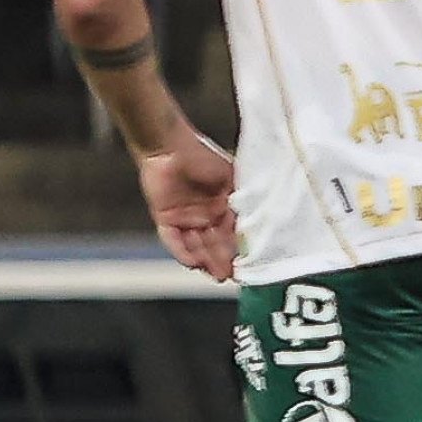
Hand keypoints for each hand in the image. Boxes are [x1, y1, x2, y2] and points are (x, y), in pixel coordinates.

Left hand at [139, 127, 236, 280]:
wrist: (169, 146)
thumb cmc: (202, 156)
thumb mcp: (229, 178)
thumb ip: (239, 199)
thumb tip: (255, 220)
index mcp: (222, 206)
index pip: (233, 233)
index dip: (239, 247)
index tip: (248, 262)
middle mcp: (205, 216)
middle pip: (215, 243)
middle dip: (223, 260)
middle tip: (232, 275)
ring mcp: (185, 219)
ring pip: (197, 246)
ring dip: (206, 261)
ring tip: (217, 274)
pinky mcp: (166, 219)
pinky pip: (174, 241)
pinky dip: (182, 252)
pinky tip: (193, 264)